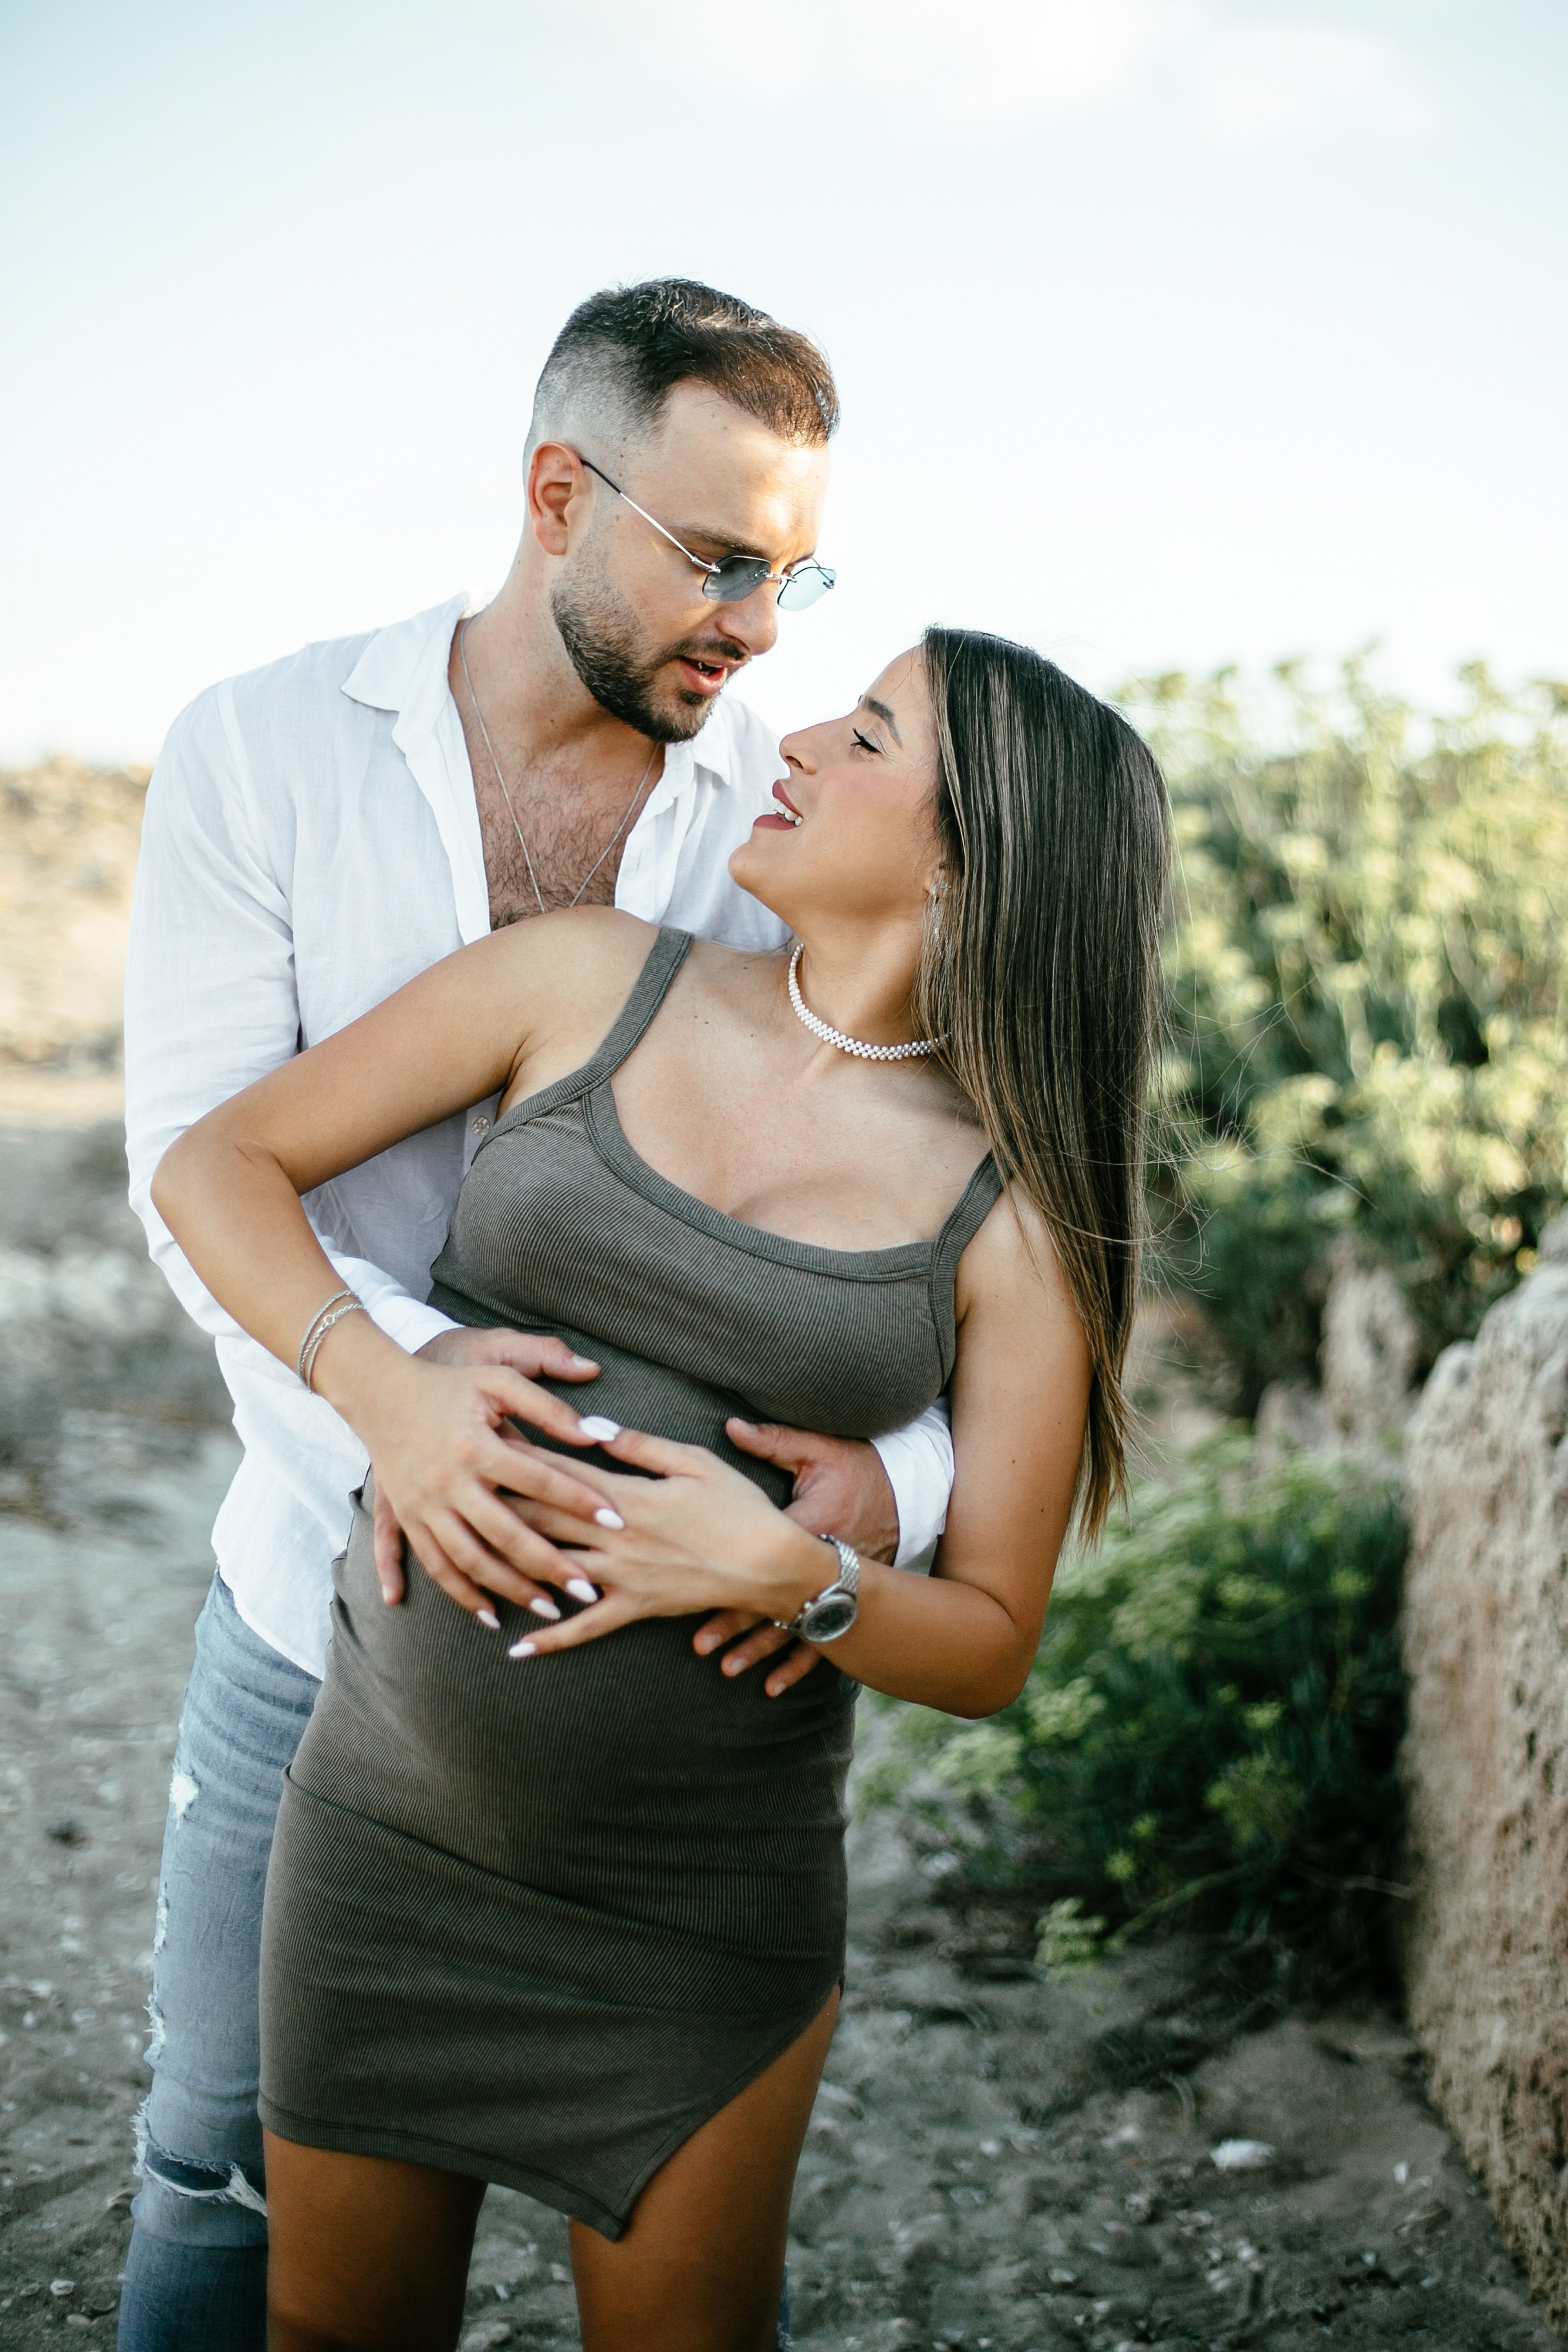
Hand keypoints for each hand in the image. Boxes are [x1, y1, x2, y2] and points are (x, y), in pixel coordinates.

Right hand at [353, 1325, 606, 1625]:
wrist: (381, 1393)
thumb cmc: (450, 1385)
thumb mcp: (498, 1379)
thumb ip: (547, 1406)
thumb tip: (595, 1434)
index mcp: (475, 1444)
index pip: (538, 1479)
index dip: (579, 1499)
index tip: (616, 1521)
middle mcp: (448, 1480)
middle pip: (505, 1533)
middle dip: (549, 1565)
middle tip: (587, 1589)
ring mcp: (424, 1504)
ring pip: (470, 1560)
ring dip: (509, 1589)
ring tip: (548, 1610)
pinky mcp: (408, 1518)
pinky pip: (434, 1565)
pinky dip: (460, 1594)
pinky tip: (487, 1616)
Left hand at [494, 1424, 828, 1668]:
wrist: (770, 1564)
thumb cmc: (738, 1506)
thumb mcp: (693, 1461)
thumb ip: (638, 1445)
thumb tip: (589, 1426)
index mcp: (628, 1494)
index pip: (561, 1472)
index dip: (518, 1458)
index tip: (481, 1443)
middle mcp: (615, 1537)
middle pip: (544, 1518)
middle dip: (497, 1503)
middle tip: (453, 1492)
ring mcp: (622, 1577)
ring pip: (554, 1570)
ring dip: (509, 1566)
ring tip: (466, 1560)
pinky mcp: (636, 1607)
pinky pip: (586, 1628)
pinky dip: (551, 1639)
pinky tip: (517, 1646)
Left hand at [691, 1418, 898, 1695]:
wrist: (911, 1492)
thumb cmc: (859, 1468)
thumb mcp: (820, 1451)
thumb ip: (775, 1442)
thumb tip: (731, 1427)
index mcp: (811, 1524)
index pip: (764, 1555)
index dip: (731, 1577)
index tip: (695, 1595)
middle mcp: (824, 1562)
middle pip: (774, 1599)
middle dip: (737, 1624)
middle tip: (701, 1646)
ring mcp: (838, 1585)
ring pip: (795, 1625)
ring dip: (761, 1649)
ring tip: (728, 1668)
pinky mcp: (850, 1598)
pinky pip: (824, 1637)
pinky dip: (800, 1664)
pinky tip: (775, 1686)